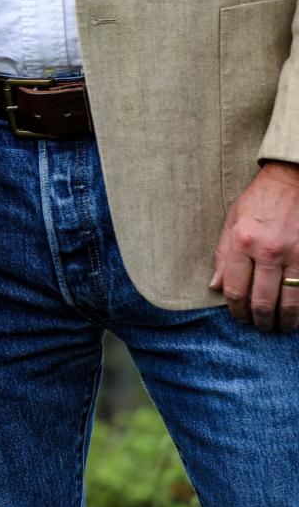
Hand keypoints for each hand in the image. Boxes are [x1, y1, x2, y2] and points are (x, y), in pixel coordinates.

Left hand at [211, 160, 298, 331]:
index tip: (240, 317)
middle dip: (260, 320)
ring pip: (289, 301)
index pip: (236, 289)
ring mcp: (295, 254)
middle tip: (260, 327)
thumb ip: (223, 256)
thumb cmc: (258, 200)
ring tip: (279, 327)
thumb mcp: (232, 222)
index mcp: (242, 242)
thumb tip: (215, 286)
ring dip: (283, 320)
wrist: (292, 180)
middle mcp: (268, 251)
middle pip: (262, 300)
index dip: (236, 310)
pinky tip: (297, 314)